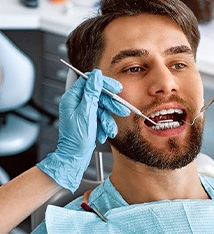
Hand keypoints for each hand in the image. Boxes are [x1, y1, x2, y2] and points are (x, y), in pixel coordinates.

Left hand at [37, 69, 129, 192]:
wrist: (75, 157)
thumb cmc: (76, 139)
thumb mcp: (86, 113)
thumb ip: (92, 93)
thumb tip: (96, 76)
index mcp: (72, 99)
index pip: (89, 82)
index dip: (104, 83)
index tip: (116, 88)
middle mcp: (76, 103)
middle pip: (98, 95)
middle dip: (111, 105)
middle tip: (122, 110)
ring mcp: (83, 112)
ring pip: (101, 108)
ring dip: (108, 119)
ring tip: (110, 129)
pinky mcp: (88, 120)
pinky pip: (101, 117)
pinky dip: (104, 125)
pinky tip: (103, 134)